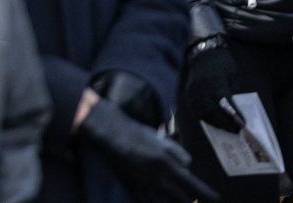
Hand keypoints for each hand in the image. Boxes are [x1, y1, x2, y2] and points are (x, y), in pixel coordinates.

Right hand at [78, 97, 217, 202]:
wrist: (114, 136)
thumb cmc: (139, 135)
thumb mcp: (164, 141)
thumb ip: (180, 155)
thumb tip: (189, 167)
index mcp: (169, 166)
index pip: (195, 186)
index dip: (208, 194)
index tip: (216, 198)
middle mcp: (160, 180)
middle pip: (184, 200)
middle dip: (194, 202)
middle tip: (198, 201)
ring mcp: (146, 187)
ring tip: (182, 201)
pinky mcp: (135, 190)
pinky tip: (163, 202)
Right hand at [185, 44, 245, 131]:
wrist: (202, 54)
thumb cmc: (222, 64)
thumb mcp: (233, 77)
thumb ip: (234, 93)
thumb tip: (238, 112)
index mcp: (215, 83)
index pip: (226, 105)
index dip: (235, 116)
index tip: (243, 124)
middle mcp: (202, 89)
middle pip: (214, 112)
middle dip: (226, 123)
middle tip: (237, 131)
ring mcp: (193, 92)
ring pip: (203, 113)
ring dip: (215, 123)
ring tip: (226, 129)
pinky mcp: (188, 94)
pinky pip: (196, 110)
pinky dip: (205, 118)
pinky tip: (213, 122)